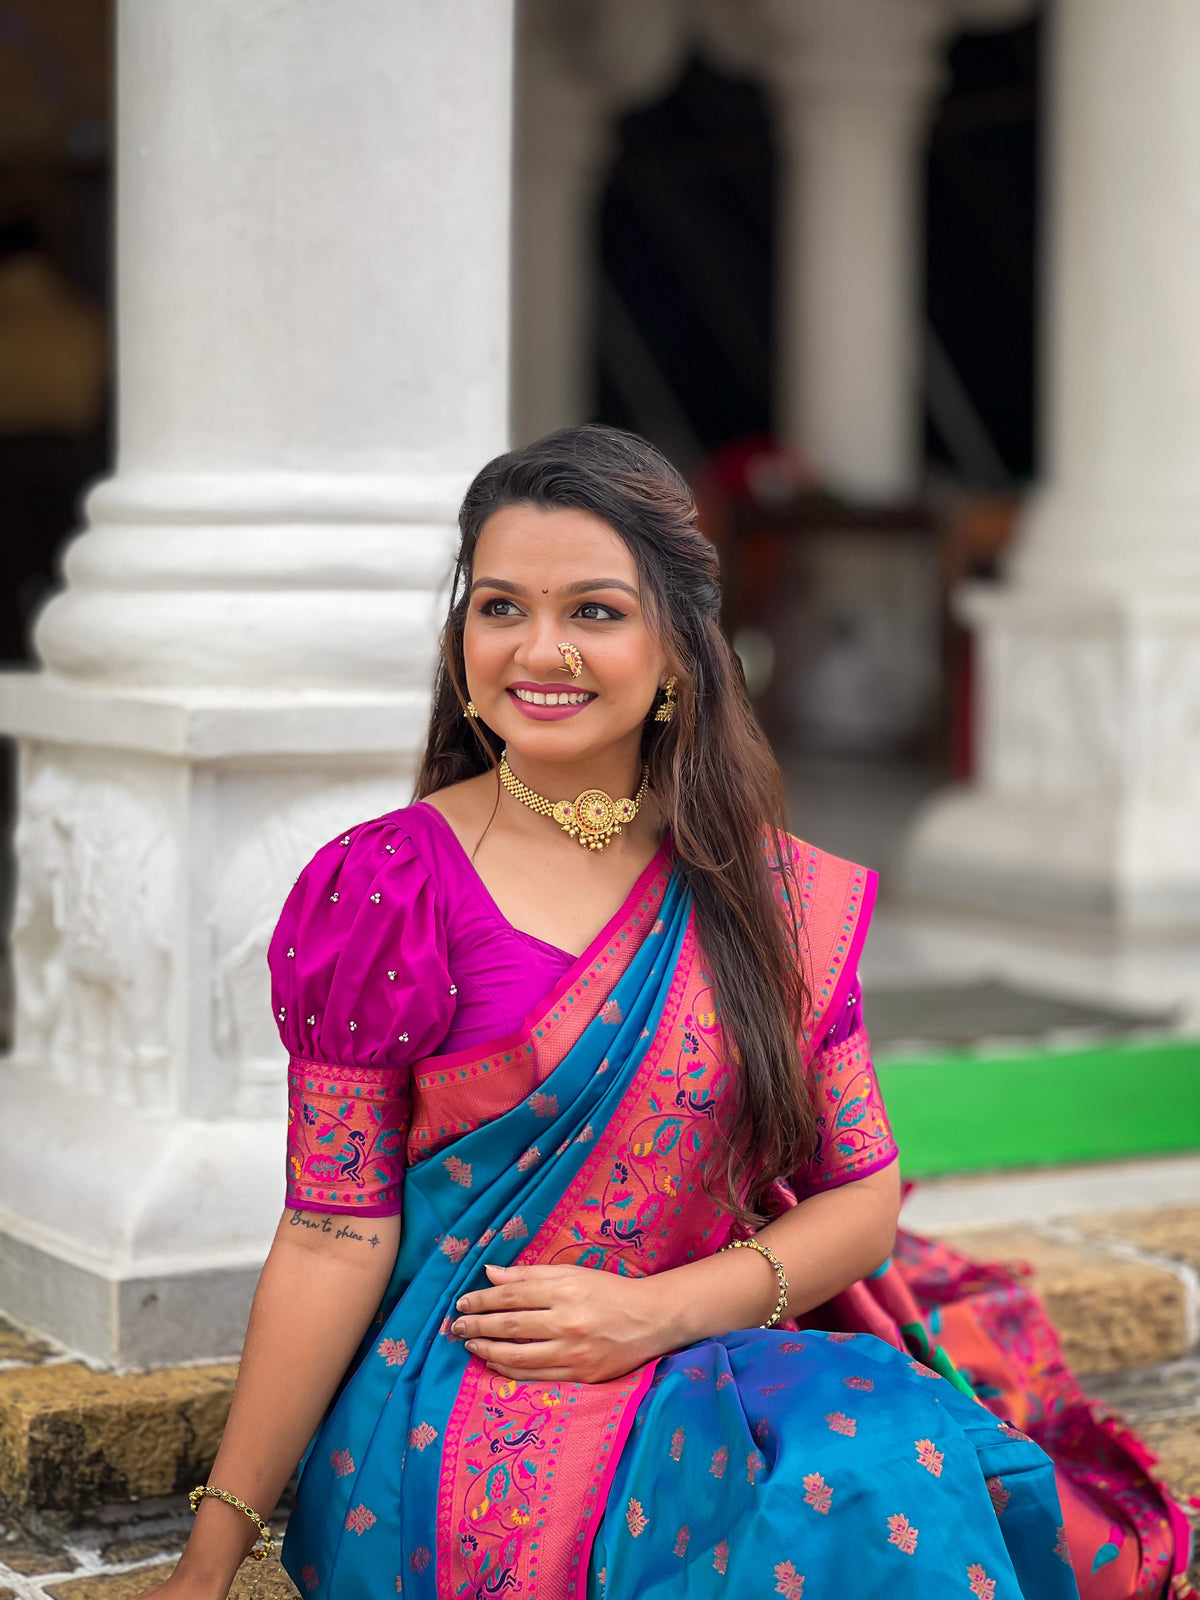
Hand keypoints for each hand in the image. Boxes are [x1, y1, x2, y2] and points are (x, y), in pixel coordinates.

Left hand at [451, 1261, 672, 1383]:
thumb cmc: (608, 1291)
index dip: (482, 1300)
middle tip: (456, 1328)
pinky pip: (535, 1377)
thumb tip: (490, 1273)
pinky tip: (495, 1365)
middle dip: (476, 1327)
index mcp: (564, 1291)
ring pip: (517, 1357)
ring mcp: (573, 1353)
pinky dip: (509, 1372)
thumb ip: (530, 1275)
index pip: (511, 1295)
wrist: (650, 1320)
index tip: (462, 1303)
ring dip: (487, 1352)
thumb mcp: (572, 1273)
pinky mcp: (580, 1377)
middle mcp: (566, 1322)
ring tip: (471, 1347)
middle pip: (509, 1326)